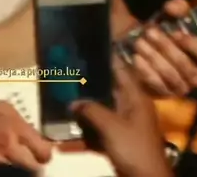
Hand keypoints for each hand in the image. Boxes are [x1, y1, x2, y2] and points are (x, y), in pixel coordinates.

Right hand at [70, 60, 172, 176]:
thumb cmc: (134, 148)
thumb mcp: (112, 127)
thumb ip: (92, 111)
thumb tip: (73, 102)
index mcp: (135, 97)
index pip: (120, 69)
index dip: (105, 58)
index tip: (86, 48)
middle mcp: (130, 107)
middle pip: (107, 91)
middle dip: (87, 86)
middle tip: (66, 75)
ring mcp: (124, 126)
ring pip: (100, 113)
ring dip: (83, 112)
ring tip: (61, 102)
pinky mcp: (118, 144)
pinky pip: (98, 135)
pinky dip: (84, 136)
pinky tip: (65, 139)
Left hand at [131, 0, 196, 96]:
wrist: (139, 45)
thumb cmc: (162, 30)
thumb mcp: (169, 15)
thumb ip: (176, 7)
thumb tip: (174, 8)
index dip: (193, 46)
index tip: (176, 32)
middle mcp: (195, 75)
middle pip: (186, 66)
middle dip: (167, 48)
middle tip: (150, 32)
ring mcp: (180, 87)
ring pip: (171, 76)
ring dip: (154, 58)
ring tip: (139, 43)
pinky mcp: (164, 94)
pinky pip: (158, 86)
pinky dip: (146, 71)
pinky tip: (137, 58)